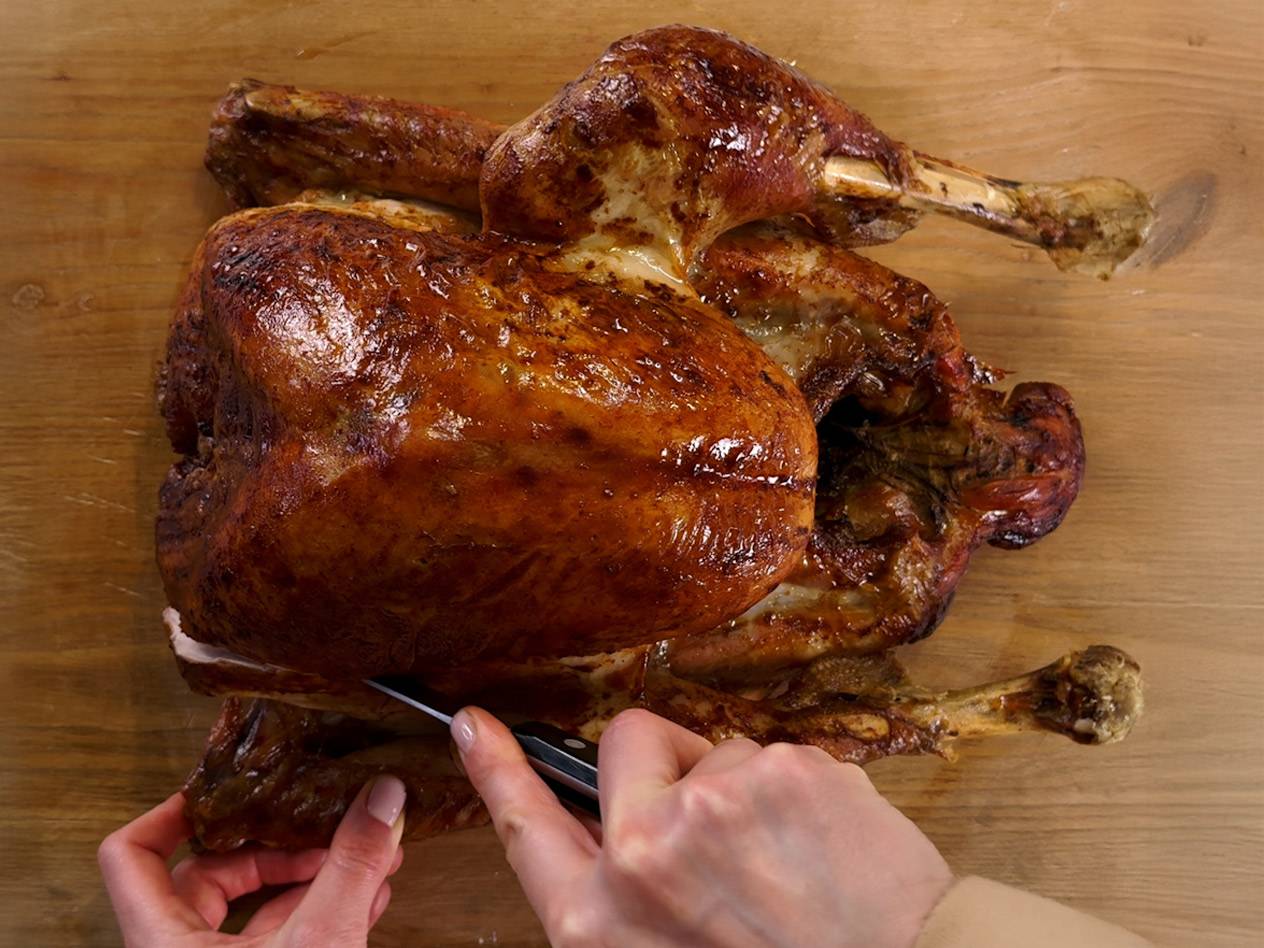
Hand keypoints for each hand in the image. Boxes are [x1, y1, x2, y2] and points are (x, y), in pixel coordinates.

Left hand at [98, 777, 407, 946]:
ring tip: (365, 852)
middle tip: (324, 826)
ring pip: (258, 907)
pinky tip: (371, 892)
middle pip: (213, 873)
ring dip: (314, 873)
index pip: (132, 856)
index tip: (219, 786)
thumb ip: (351, 868)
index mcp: (166, 943)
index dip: (168, 812)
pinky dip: (326, 906)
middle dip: (279, 845)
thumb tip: (382, 799)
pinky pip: (288, 934)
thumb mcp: (320, 943)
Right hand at [453, 707, 953, 947]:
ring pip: (715, 747)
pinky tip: (824, 843)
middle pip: (625, 742)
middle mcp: (642, 855)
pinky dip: (799, 786)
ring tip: (787, 860)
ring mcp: (715, 804)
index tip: (475, 724)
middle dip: (665, 759)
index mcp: (600, 919)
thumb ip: (624, 896)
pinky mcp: (785, 771)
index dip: (497, 769)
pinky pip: (775, 750)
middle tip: (714, 819)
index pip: (526, 823)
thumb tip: (617, 826)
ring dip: (744, 786)